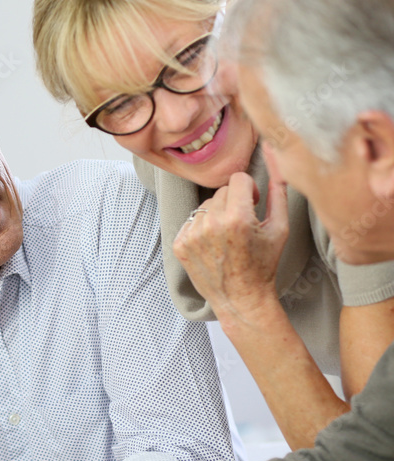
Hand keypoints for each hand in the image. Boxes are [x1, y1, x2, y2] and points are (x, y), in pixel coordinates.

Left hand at [173, 173, 288, 321]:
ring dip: (217, 215)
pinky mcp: (179, 244)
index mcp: (237, 218)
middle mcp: (211, 224)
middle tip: (242, 225)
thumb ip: (279, 192)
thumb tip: (276, 161)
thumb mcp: (280, 228)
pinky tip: (213, 245)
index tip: (253, 203)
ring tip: (227, 237)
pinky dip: (202, 228)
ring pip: (205, 206)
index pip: (238, 179)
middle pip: (221, 191)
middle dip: (234, 202)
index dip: (249, 189)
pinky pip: (191, 221)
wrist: (241, 298)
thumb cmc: (263, 265)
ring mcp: (192, 235)